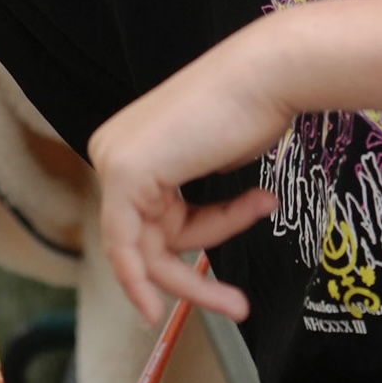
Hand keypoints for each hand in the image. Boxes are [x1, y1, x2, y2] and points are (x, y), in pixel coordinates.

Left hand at [83, 14, 299, 325]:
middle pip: (147, 239)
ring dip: (195, 281)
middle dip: (191, 278)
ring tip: (239, 301)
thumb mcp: (214, 161)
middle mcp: (112, 150)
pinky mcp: (124, 172)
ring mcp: (114, 160)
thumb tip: (189, 227)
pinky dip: (141, 279)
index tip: (216, 294)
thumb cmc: (254, 108)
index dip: (192, 252)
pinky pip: (126, 245)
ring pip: (144, 250)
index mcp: (129, 145)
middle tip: (237, 306)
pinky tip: (168, 303)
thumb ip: (191, 194)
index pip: (152, 219)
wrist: (269, 76)